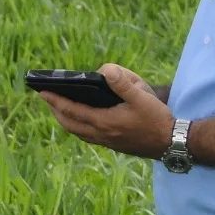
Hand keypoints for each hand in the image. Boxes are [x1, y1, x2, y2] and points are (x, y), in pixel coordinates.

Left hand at [37, 62, 173, 159]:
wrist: (172, 144)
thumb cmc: (157, 119)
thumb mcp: (142, 97)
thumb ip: (123, 83)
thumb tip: (104, 69)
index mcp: (104, 122)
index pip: (71, 111)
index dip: (55, 101)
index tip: (41, 92)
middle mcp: (102, 135)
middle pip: (69, 124)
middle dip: (56, 110)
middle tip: (46, 98)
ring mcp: (107, 142)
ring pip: (78, 131)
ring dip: (65, 119)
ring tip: (59, 107)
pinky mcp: (114, 145)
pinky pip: (88, 136)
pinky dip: (78, 126)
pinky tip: (82, 119)